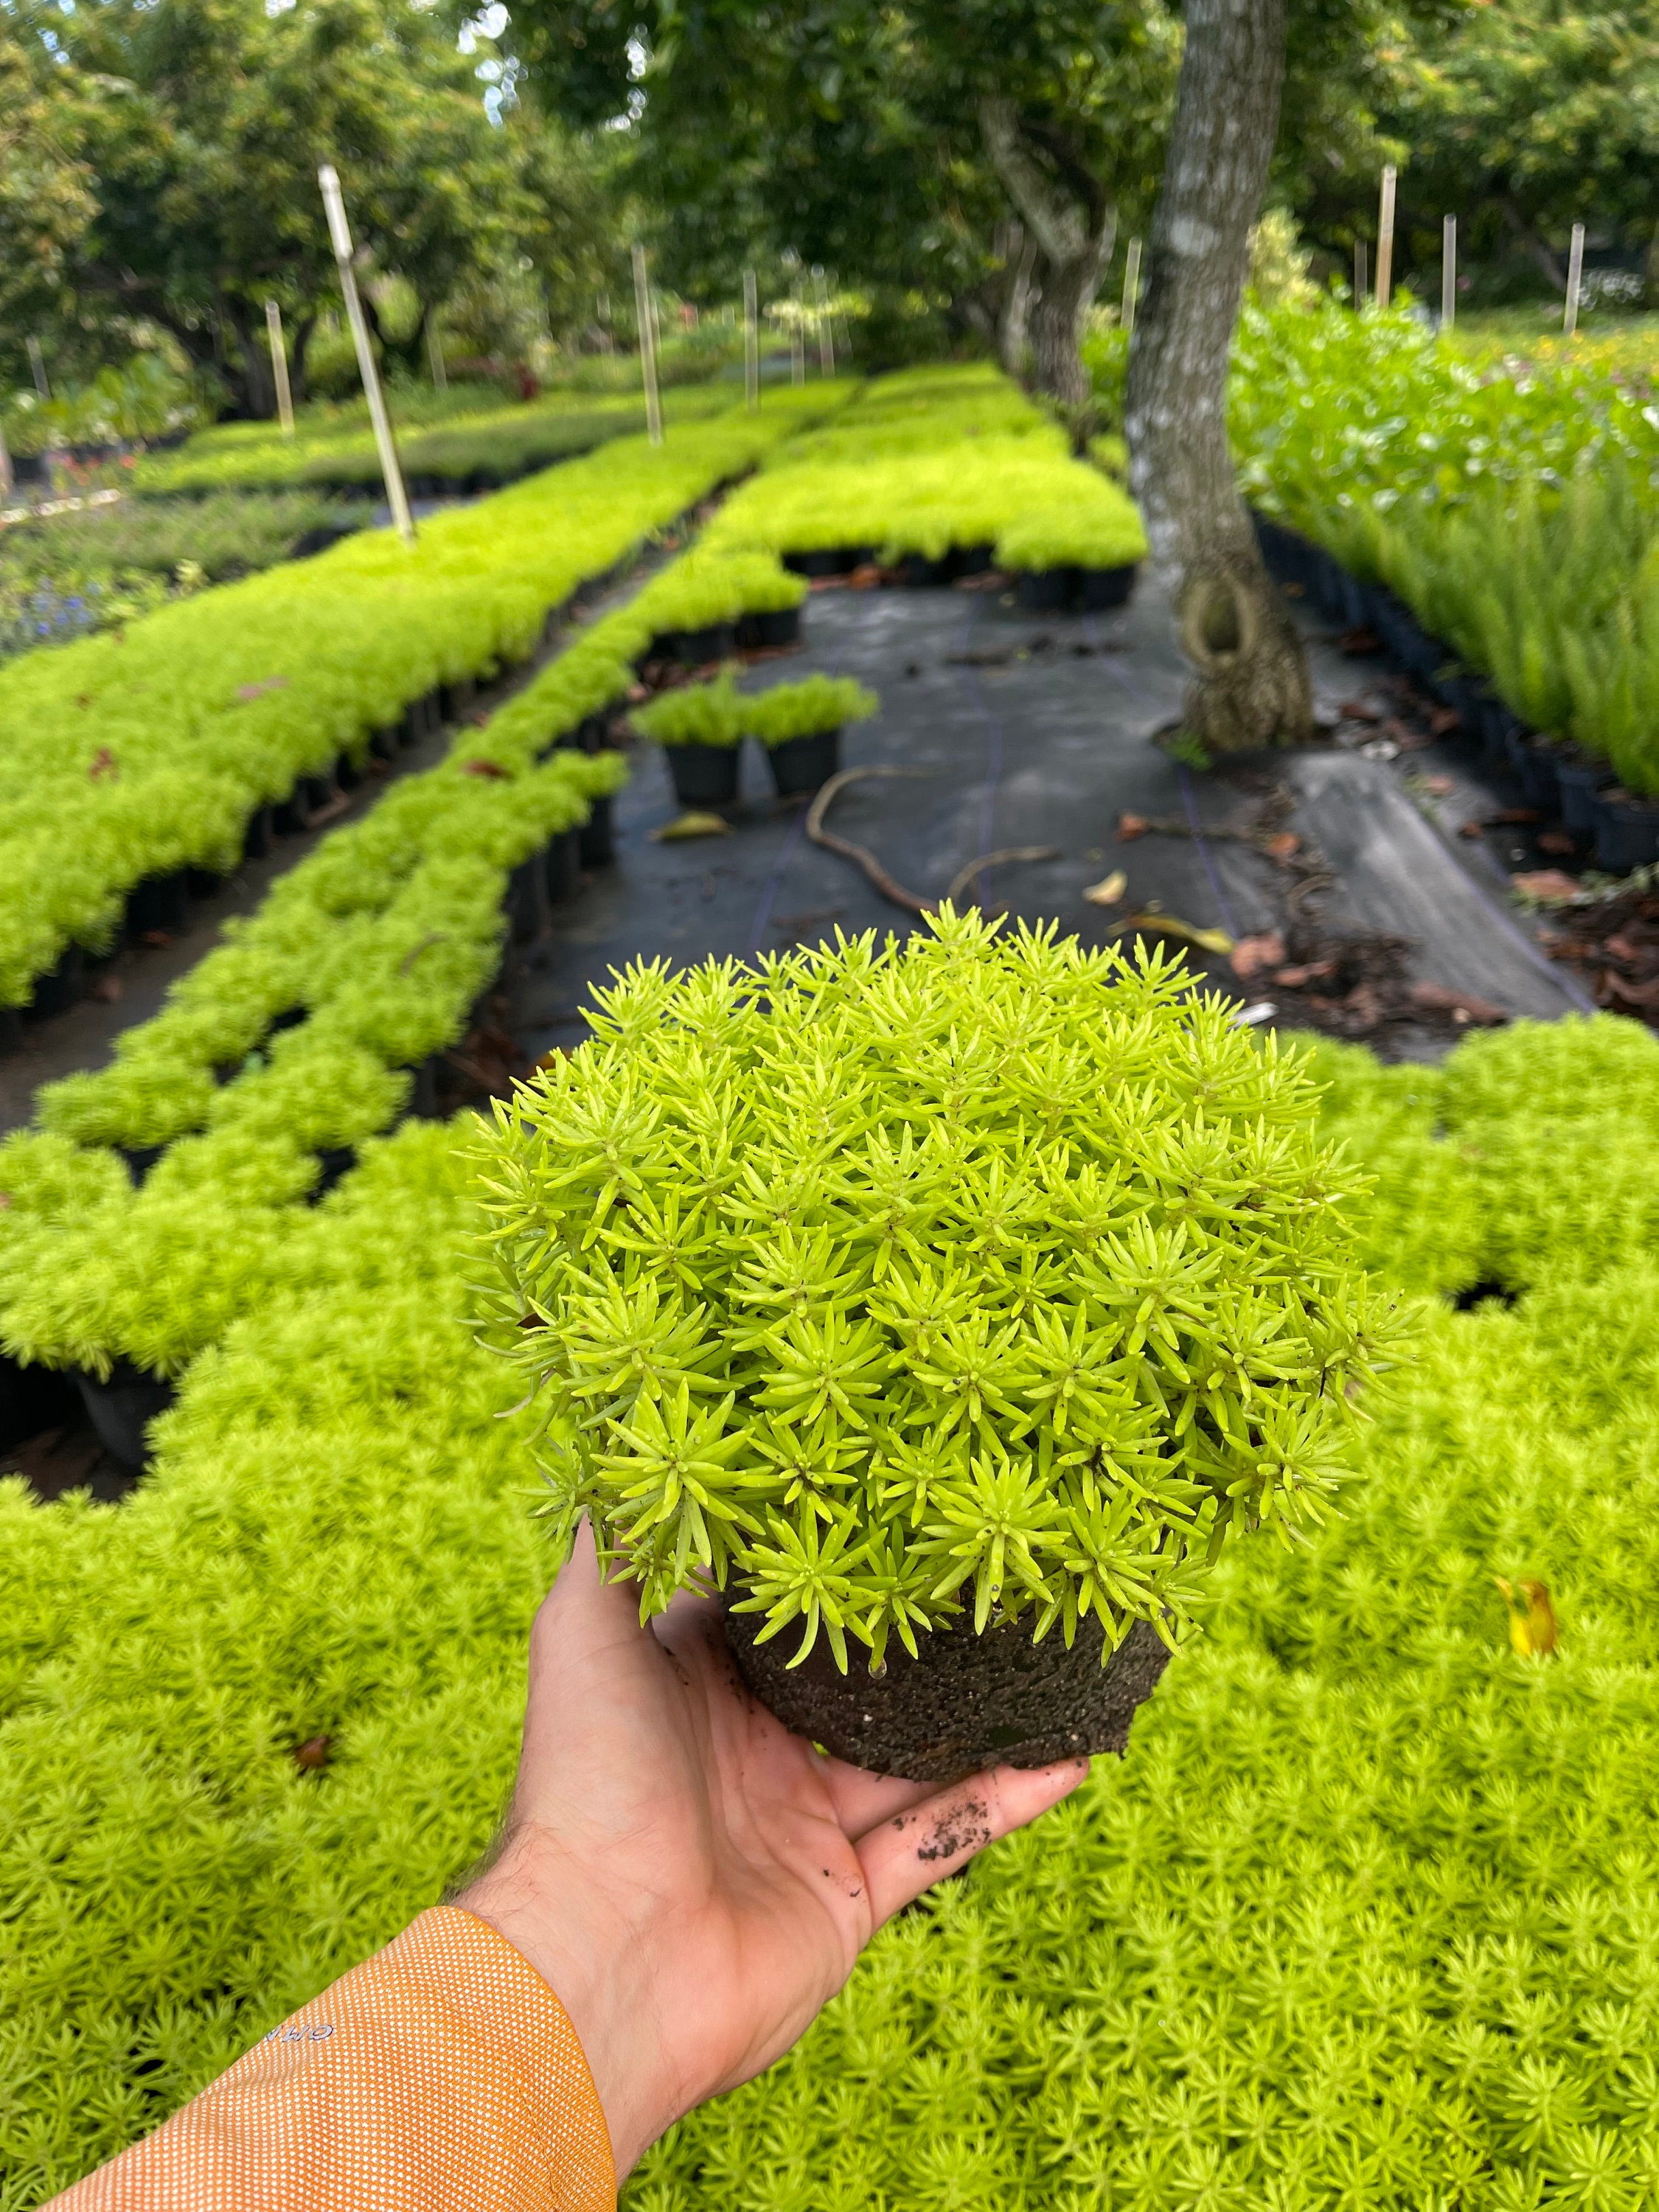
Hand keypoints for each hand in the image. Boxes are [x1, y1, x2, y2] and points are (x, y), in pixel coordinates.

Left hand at [456, 1522, 1088, 2175]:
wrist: (600, 1956)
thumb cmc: (585, 1778)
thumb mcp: (583, 1630)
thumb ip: (618, 1542)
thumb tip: (623, 1441)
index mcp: (692, 1687)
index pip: (776, 1608)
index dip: (829, 1557)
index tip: (896, 1494)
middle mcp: (750, 1752)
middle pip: (856, 1684)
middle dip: (919, 1637)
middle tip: (995, 1569)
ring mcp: (801, 1828)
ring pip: (913, 1758)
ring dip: (982, 1714)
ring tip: (1055, 1652)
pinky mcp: (847, 1900)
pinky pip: (942, 1838)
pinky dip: (1007, 1800)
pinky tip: (1073, 1753)